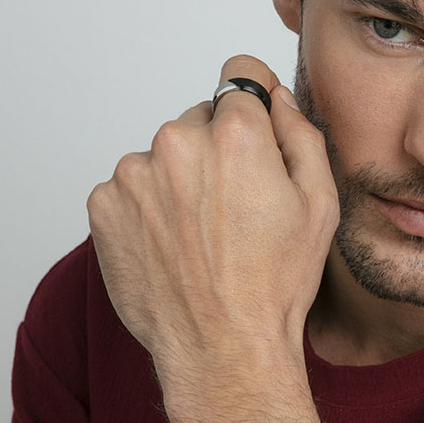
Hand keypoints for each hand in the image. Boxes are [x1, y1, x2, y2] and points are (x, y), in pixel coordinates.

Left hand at [87, 55, 339, 417]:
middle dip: (216, 153)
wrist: (221, 348)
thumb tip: (278, 99)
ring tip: (201, 237)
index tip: (256, 134)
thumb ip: (302, 135)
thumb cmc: (275, 284)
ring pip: (162, 158)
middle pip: (199, 122)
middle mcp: (177, 141)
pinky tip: (172, 248)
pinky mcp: (104, 205)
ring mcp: (134, 173)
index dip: (254, 107)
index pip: (239, 75)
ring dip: (178, 183)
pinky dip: (148, 211)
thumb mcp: (319, 205)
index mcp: (235, 134)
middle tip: (234, 211)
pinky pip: (130, 190)